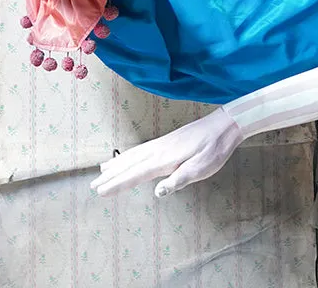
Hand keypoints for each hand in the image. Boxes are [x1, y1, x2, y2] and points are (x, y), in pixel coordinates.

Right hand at [90, 107, 242, 197]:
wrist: (224, 125)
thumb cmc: (215, 148)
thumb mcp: (202, 168)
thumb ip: (180, 179)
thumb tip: (158, 192)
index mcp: (166, 158)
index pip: (136, 174)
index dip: (118, 183)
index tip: (101, 192)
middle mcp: (159, 149)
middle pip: (129, 163)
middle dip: (111, 175)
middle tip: (93, 185)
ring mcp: (162, 143)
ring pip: (133, 155)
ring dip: (117, 164)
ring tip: (101, 171)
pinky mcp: (167, 140)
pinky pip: (141, 149)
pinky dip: (128, 155)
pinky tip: (126, 158)